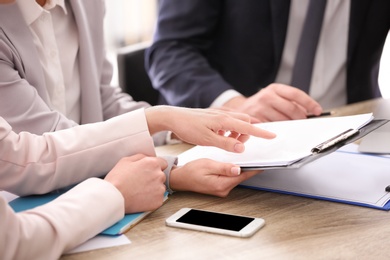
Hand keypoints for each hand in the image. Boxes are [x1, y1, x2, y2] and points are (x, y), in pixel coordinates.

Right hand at [104, 154, 166, 212]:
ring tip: (139, 191)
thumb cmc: (117, 178)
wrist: (113, 197)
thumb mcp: (126, 160)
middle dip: (154, 178)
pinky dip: (152, 199)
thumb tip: (147, 158)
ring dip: (153, 189)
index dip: (155, 167)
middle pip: (161, 175)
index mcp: (152, 163)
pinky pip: (158, 198)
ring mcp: (160, 189)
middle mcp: (159, 175)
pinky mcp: (158, 201)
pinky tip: (141, 198)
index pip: (163, 163)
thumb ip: (140, 157)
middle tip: (140, 183)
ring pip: (160, 187)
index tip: (148, 172)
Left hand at [145, 106, 275, 152]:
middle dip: (247, 133)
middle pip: (245, 122)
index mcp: (224, 120)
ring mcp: (218, 114)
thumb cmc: (188, 127)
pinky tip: (219, 136)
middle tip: (238, 144)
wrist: (173, 117)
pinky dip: (229, 129)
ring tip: (227, 141)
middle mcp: (223, 114)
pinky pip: (228, 121)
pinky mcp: (213, 115)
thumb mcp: (207, 140)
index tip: (272, 135)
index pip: (248, 127)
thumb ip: (226, 144)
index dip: (261, 132)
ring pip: (236, 121)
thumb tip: (242, 147)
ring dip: (237, 132)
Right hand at [169, 159, 260, 196]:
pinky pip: (232, 178)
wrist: (181, 178)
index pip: (243, 175)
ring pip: (237, 176)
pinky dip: (234, 170)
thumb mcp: (207, 165)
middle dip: (248, 165)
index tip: (264, 162)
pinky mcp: (221, 186)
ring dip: (241, 167)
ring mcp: (222, 189)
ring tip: (244, 157)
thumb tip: (238, 169)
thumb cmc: (191, 171)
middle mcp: (224, 189)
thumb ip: (224, 167)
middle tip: (255, 154)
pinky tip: (235, 163)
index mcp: (221, 184)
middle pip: (242, 176)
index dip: (255, 168)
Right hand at [223, 83, 322, 121]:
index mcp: (274, 88)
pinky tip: (278, 128)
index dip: (309, 103)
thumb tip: (308, 111)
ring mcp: (260, 107)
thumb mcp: (274, 97)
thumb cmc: (261, 104)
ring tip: (290, 125)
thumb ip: (289, 101)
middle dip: (301, 117)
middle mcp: (267, 96)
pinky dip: (279, 129)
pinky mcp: (256, 119)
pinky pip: (273, 127)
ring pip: (283, 120)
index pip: (296, 94)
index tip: (317, 110)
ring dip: (290, 125)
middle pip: (292, 108)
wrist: (239, 109)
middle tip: (304, 121)